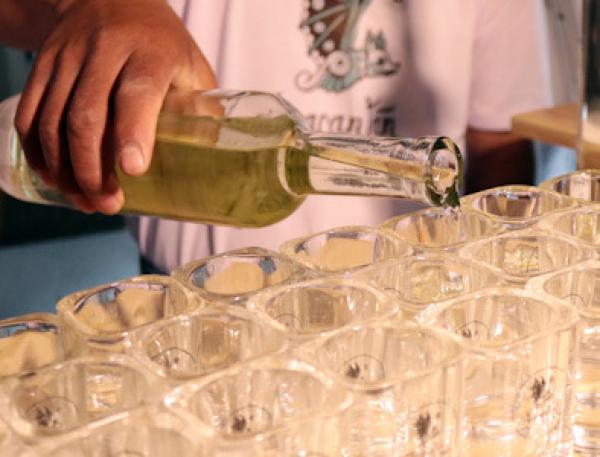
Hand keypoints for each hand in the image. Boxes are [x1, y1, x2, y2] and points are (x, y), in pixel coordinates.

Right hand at [14, 0, 216, 213]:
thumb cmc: (159, 42)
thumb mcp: (191, 65)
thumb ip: (201, 108)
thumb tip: (215, 160)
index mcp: (151, 51)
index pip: (137, 92)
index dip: (132, 133)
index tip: (133, 170)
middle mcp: (105, 51)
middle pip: (87, 115)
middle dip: (93, 169)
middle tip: (108, 204)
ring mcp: (68, 58)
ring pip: (51, 119)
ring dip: (64, 169)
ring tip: (85, 202)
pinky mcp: (43, 67)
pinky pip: (29, 114)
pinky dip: (38, 153)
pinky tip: (55, 178)